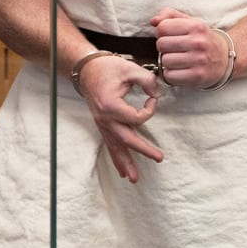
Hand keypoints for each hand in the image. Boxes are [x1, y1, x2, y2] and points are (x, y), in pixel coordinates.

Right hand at [76, 54, 163, 182]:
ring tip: (134, 178)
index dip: (149, 109)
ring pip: (116, 147)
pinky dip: (116, 158)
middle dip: (143, 150)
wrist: (88, 70)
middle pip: (126, 138)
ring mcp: (102, 124)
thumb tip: (157, 94)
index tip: (152, 98)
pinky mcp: (103, 126)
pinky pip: (110, 145)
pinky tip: (122, 171)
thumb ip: (147, 81)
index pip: (137, 117)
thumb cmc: (108, 68)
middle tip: (159, 158)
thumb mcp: (130, 69)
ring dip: (125, 163)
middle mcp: (105, 118)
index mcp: (111, 105)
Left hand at [149, 8, 231, 88]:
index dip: (162, 33)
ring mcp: (199, 60)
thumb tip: (153, 21)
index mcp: (196, 26)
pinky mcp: (197, 76)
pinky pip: (170, 76)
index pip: (162, 27)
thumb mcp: (190, 22)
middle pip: (161, 44)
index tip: (170, 36)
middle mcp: (198, 42)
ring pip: (165, 61)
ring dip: (167, 62)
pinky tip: (180, 70)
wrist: (225, 59)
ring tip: (177, 60)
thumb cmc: (202, 39)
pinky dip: (171, 75)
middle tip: (173, 50)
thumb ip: (170, 15)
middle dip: (164, 48)